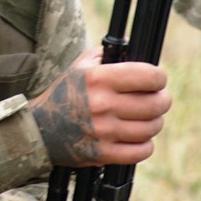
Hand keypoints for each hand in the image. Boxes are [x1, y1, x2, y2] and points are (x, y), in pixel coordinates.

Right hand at [29, 46, 170, 166]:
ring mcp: (103, 131)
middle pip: (156, 104)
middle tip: (156, 99)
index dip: (158, 78)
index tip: (155, 81)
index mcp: (97, 79)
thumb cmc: (64, 94)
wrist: (39, 129)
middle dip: (161, 100)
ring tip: (143, 119)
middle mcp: (101, 104)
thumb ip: (108, 54)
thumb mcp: (80, 67)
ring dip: (153, 122)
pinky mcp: (102, 153)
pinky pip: (142, 151)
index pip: (150, 76)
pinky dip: (144, 145)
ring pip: (152, 127)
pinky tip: (135, 137)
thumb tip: (136, 47)